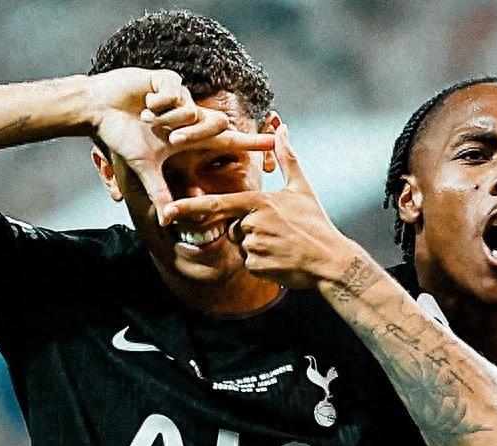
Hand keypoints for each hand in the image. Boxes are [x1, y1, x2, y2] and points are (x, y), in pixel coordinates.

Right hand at [89, 68, 274, 212]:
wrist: (100, 109)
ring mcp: (182, 96)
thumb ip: (160, 193)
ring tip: (148, 119)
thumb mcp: (144, 168)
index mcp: (189, 136)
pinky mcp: (169, 79)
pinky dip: (159, 102)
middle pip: (214, 124)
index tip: (275, 141)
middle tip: (169, 138)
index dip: (251, 142)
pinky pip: (175, 92)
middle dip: (193, 133)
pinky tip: (146, 102)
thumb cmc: (122, 138)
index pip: (227, 140)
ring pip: (192, 109)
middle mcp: (190, 116)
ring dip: (169, 118)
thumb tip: (168, 221)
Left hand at [160, 123, 352, 287]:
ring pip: (241, 247)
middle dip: (249, 232)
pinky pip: (249, 264)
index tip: (167, 210)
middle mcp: (252, 223)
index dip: (189, 208)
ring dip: (257, 248)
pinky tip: (281, 261)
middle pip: (233, 228)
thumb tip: (281, 128)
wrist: (330, 261)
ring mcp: (254, 246)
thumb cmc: (315, 224)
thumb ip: (287, 158)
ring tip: (282, 246)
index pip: (217, 205)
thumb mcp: (301, 188)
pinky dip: (263, 265)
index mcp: (258, 202)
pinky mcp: (257, 267)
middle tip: (278, 234)